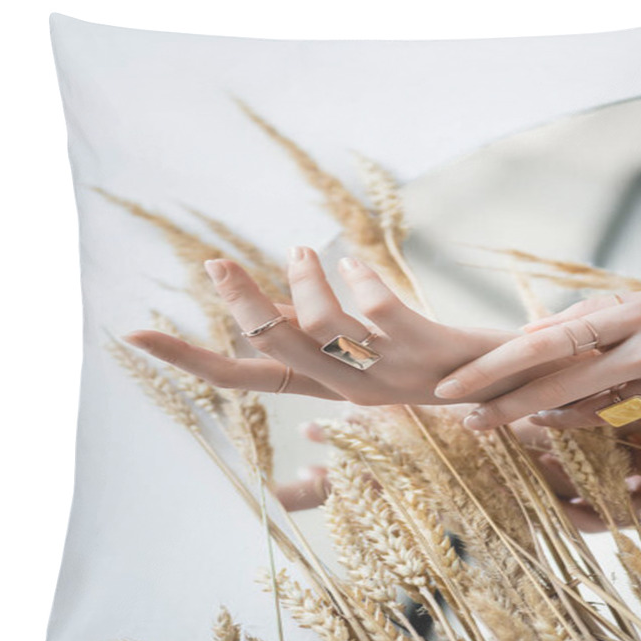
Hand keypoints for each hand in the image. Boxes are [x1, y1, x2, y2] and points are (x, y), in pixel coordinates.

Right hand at [124, 248, 567, 405]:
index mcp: (324, 387)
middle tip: (218, 263)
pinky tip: (355, 262)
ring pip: (321, 330)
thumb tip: (266, 307)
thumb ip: (312, 331)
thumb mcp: (356, 351)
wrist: (504, 382)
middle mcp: (348, 390)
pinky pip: (377, 309)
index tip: (136, 334)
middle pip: (273, 351)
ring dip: (304, 283)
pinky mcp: (425, 354)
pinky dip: (358, 278)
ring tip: (309, 250)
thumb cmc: (422, 360)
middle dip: (240, 305)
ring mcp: (386, 376)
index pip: (242, 379)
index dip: (189, 358)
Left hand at [435, 285, 640, 430]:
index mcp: (630, 314)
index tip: (453, 384)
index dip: (494, 366)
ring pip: (588, 413)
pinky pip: (620, 423)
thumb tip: (527, 334)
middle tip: (465, 420)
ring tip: (503, 416)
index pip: (546, 343)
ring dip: (543, 416)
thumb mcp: (639, 300)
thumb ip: (584, 317)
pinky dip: (584, 421)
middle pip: (558, 386)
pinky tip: (556, 419)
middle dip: (506, 406)